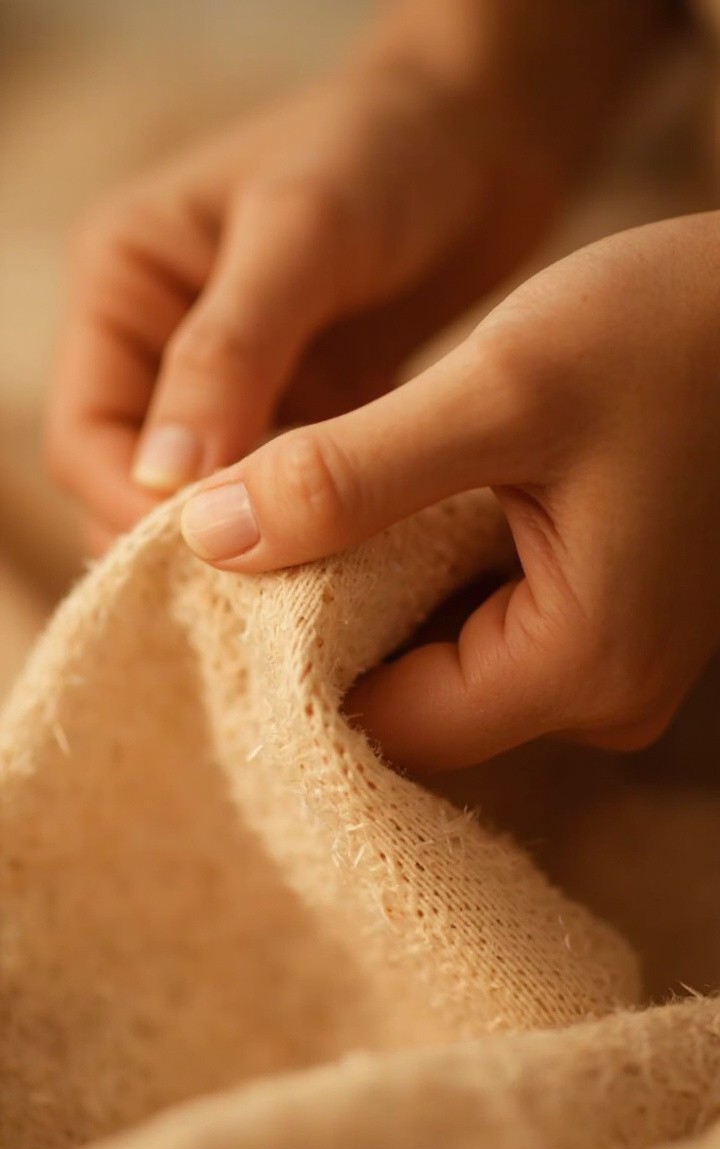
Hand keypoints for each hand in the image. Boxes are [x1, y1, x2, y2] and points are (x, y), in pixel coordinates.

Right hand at [45, 59, 563, 547]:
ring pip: (210, 501)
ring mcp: (235, 386)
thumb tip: (163, 481)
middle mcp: (162, 344)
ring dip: (251, 544)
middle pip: (135, 485)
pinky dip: (303, 528)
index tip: (215, 556)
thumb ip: (227, 352)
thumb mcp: (299, 234)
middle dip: (189, 543)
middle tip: (262, 598)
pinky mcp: (300, 412)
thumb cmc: (384, 151)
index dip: (135, 508)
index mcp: (122, 287)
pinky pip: (280, 492)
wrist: (484, 135)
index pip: (87, 437)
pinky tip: (346, 560)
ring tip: (308, 591)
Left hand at [180, 214, 719, 771]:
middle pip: (412, 701)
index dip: (289, 657)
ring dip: (370, 595)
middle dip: (325, 625)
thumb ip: (348, 475)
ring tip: (317, 511)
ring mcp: (608, 661)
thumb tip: (207, 537)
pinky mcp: (604, 616)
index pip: (386, 722)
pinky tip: (393, 508)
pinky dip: (422, 575)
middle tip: (257, 532)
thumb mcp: (498, 393)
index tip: (227, 576)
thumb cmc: (671, 333)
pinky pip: (483, 626)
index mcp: (581, 668)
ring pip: (442, 662)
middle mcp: (600, 695)